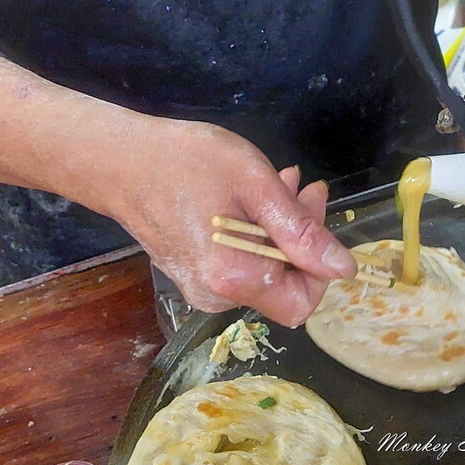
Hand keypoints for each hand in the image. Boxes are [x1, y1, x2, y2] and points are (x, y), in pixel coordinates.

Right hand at [114, 120, 356, 325]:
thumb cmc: (186, 163)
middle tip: (304, 188)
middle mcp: (217, 296)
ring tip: (282, 184)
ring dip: (283, 230)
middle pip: (285, 286)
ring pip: (266, 272)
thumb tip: (345, 268)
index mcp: (234, 279)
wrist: (119, 160)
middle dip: (303, 238)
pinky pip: (243, 265)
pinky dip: (259, 234)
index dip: (320, 268)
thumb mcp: (256, 185)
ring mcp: (203, 289)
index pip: (302, 303)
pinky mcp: (195, 276)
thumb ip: (301, 231)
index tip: (315, 218)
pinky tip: (256, 198)